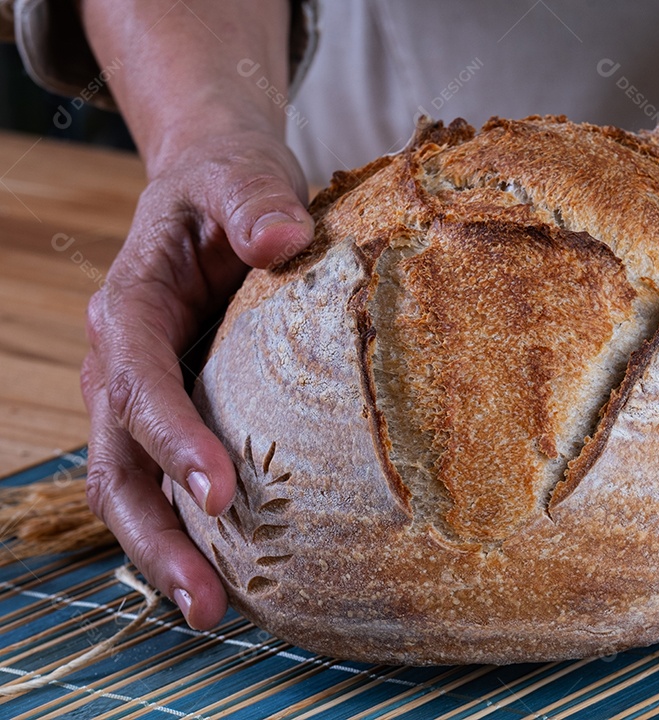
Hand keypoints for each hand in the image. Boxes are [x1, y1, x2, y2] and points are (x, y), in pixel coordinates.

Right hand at [81, 131, 312, 628]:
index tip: (220, 492)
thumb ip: (256, 202)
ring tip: (214, 611)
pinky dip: (192, 528)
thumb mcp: (240, 176)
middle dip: (154, 534)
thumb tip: (282, 237)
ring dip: (167, 551)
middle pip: (117, 461)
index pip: (137, 382)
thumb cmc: (229, 184)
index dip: (171, 439)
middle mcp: (124, 362)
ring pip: (134, 485)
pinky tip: (236, 573)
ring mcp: (147, 394)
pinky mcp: (179, 410)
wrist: (220, 190)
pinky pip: (170, 478)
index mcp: (129, 307)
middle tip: (204, 600)